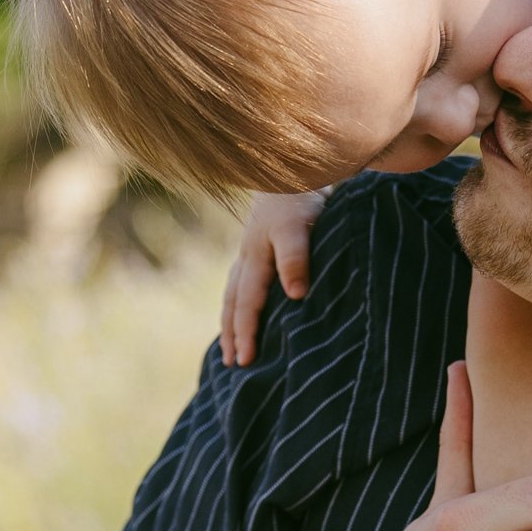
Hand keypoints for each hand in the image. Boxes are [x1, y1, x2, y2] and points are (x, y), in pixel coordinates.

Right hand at [220, 192, 329, 365]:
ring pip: (233, 295)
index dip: (249, 331)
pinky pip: (238, 285)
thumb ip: (297, 257)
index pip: (250, 302)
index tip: (248, 359)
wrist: (292, 166)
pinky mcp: (254, 249)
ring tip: (230, 351)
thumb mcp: (301, 225)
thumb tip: (295, 295)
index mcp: (256, 256)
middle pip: (235, 302)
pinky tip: (239, 318)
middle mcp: (247, 256)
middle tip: (234, 364)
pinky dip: (235, 307)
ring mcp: (248, 252)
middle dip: (234, 334)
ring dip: (230, 323)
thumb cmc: (301, 196)